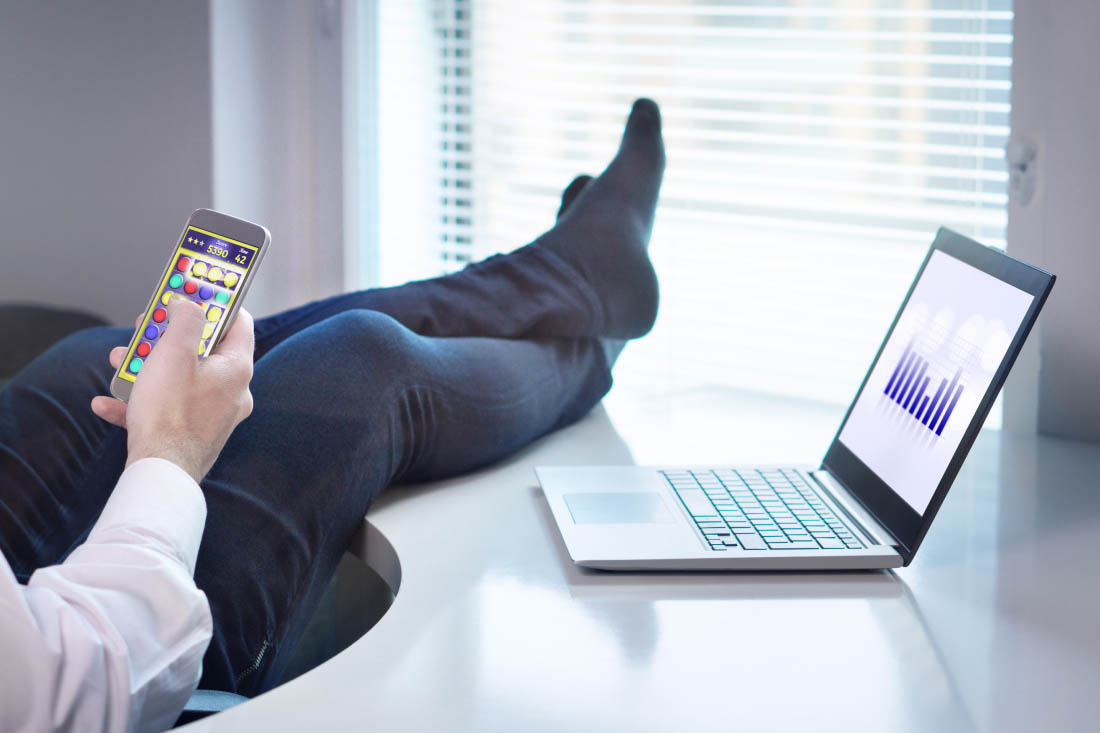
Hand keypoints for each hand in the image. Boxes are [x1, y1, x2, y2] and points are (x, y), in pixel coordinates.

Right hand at [91, 297, 254, 482]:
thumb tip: (187, 304)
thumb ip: (185, 319)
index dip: (214, 303)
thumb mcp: (174, 351)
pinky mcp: (195, 435)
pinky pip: (168, 409)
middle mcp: (234, 393)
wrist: (159, 472)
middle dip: (167, 337)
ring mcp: (215, 416)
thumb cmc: (169, 412)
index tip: (190, 294)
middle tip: (144, 329)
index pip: (238, 322)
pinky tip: (107, 403)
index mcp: (237, 369)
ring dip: (147, 368)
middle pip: (203, 351)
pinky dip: (140, 402)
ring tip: (120, 363)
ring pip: (181, 379)